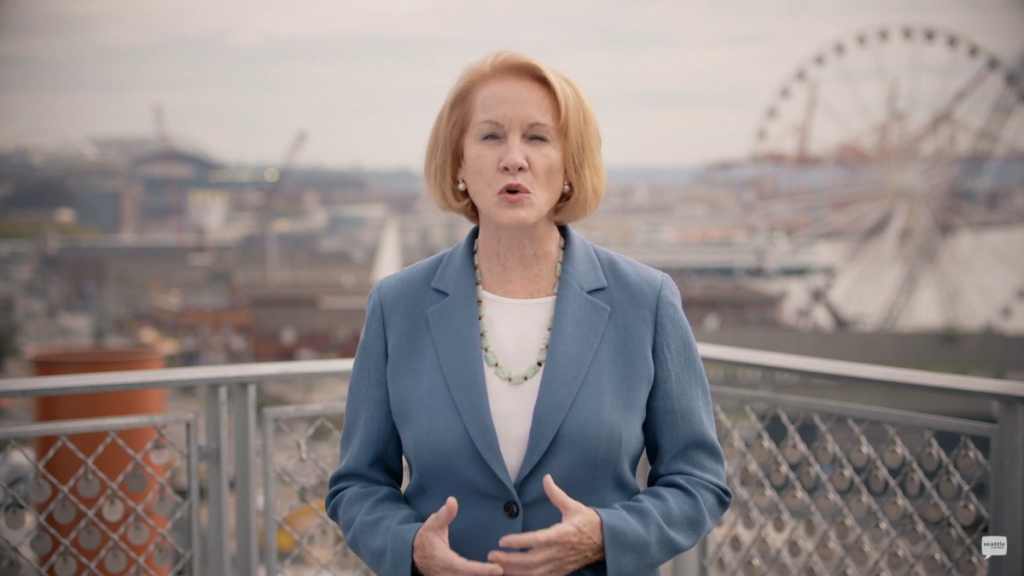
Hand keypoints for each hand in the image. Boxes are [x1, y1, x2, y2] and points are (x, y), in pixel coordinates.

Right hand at [413, 497, 503, 575]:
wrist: (411, 553)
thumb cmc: (425, 537)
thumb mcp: (433, 524)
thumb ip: (444, 514)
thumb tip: (452, 500)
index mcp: (445, 560)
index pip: (466, 568)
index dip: (482, 570)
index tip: (498, 569)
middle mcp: (446, 573)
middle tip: (507, 570)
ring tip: (503, 574)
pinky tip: (491, 575)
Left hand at [487, 475, 603, 575]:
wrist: (606, 541)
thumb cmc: (587, 522)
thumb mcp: (573, 506)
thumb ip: (556, 494)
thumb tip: (545, 477)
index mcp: (562, 535)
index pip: (537, 540)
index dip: (519, 542)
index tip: (502, 541)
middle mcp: (559, 552)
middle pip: (531, 561)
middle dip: (509, 560)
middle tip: (492, 554)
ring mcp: (559, 565)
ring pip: (533, 573)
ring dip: (514, 571)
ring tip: (497, 566)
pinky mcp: (560, 572)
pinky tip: (512, 575)